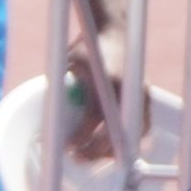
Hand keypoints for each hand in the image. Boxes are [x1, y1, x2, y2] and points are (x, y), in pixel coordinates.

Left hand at [64, 31, 133, 161]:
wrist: (117, 32)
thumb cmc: (89, 48)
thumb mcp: (69, 62)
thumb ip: (59, 85)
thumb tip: (44, 116)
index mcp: (107, 82)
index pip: (94, 118)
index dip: (81, 138)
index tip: (68, 147)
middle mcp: (127, 91)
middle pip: (117, 133)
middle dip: (96, 151)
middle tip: (77, 158)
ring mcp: (140, 96)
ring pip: (133, 135)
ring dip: (113, 149)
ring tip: (93, 156)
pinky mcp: (145, 98)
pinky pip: (142, 127)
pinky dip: (128, 140)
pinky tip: (110, 148)